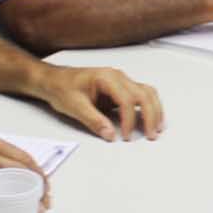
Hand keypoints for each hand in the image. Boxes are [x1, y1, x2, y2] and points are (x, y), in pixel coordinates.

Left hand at [38, 65, 163, 140]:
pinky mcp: (122, 88)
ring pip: (147, 93)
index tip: (125, 135)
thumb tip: (110, 134)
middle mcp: (118, 76)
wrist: (55, 80)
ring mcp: (122, 81)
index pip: (126, 99)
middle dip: (150, 115)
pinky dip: (150, 107)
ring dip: (155, 110)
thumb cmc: (62, 88)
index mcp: (106, 77)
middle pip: (143, 94)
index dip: (129, 119)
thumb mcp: (74, 106)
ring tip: (156, 128)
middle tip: (150, 134)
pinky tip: (151, 119)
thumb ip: (93, 120)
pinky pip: (142, 95)